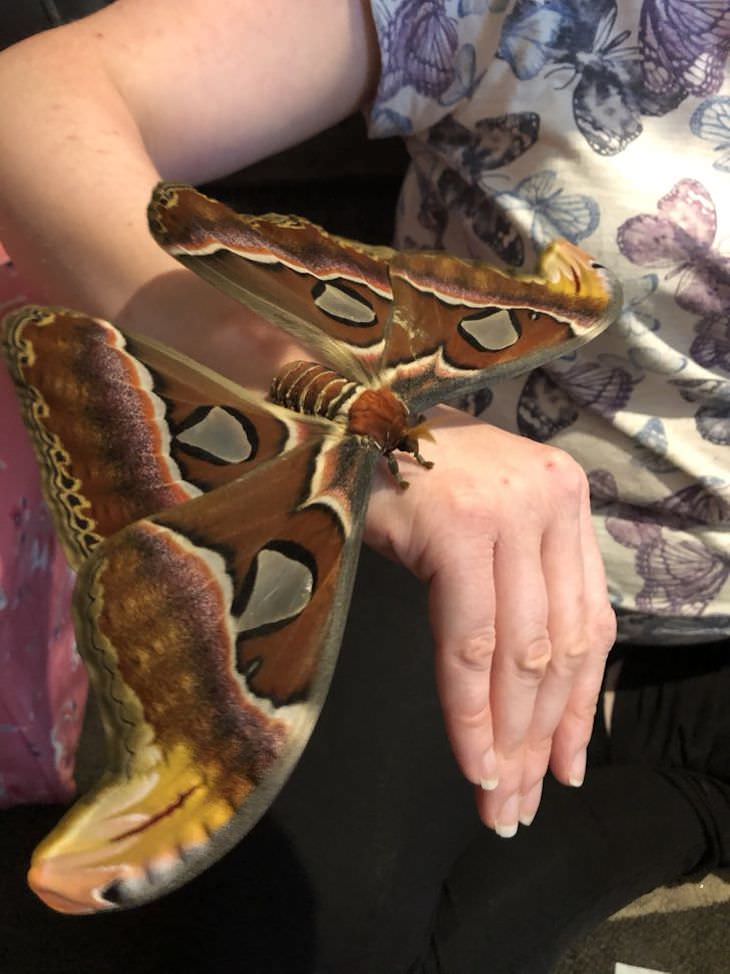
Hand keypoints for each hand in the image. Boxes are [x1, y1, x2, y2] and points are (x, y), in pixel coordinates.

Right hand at [364, 404, 615, 835]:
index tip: (565, 770)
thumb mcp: (480, 523)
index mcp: (565, 498)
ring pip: (521, 652)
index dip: (581, 706)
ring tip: (498, 800)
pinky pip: (468, 641)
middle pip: (559, 646)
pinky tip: (471, 758)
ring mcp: (508, 509)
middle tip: (520, 806)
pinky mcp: (459, 525)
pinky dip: (469, 709)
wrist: (342, 417)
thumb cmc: (405, 474)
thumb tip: (530, 691)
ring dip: (509, 738)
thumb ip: (518, 585)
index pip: (591, 622)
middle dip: (540, 737)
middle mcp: (551, 499)